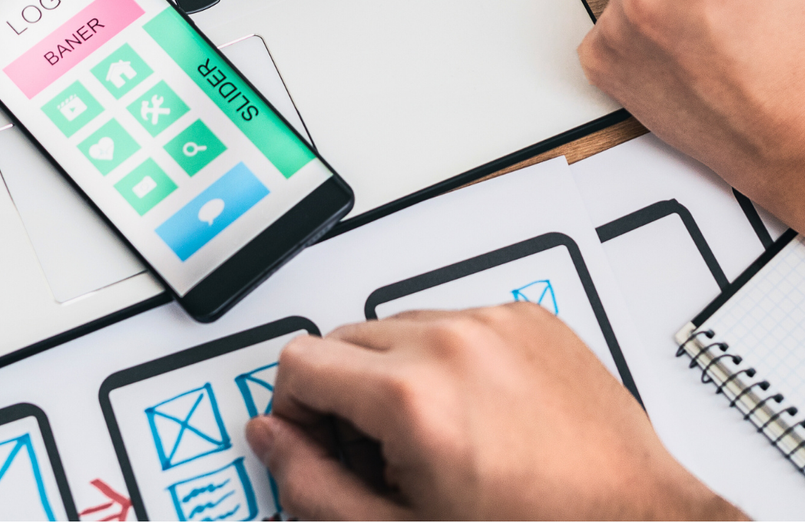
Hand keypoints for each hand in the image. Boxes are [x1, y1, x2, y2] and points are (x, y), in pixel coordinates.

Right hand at [246, 305, 740, 519]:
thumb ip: (316, 487)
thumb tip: (273, 440)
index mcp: (412, 394)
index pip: (299, 360)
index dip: (297, 411)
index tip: (320, 442)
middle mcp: (453, 341)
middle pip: (344, 338)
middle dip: (347, 394)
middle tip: (382, 457)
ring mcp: (497, 323)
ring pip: (401, 326)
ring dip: (400, 373)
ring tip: (441, 440)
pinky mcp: (532, 318)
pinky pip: (460, 321)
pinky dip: (455, 360)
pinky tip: (482, 416)